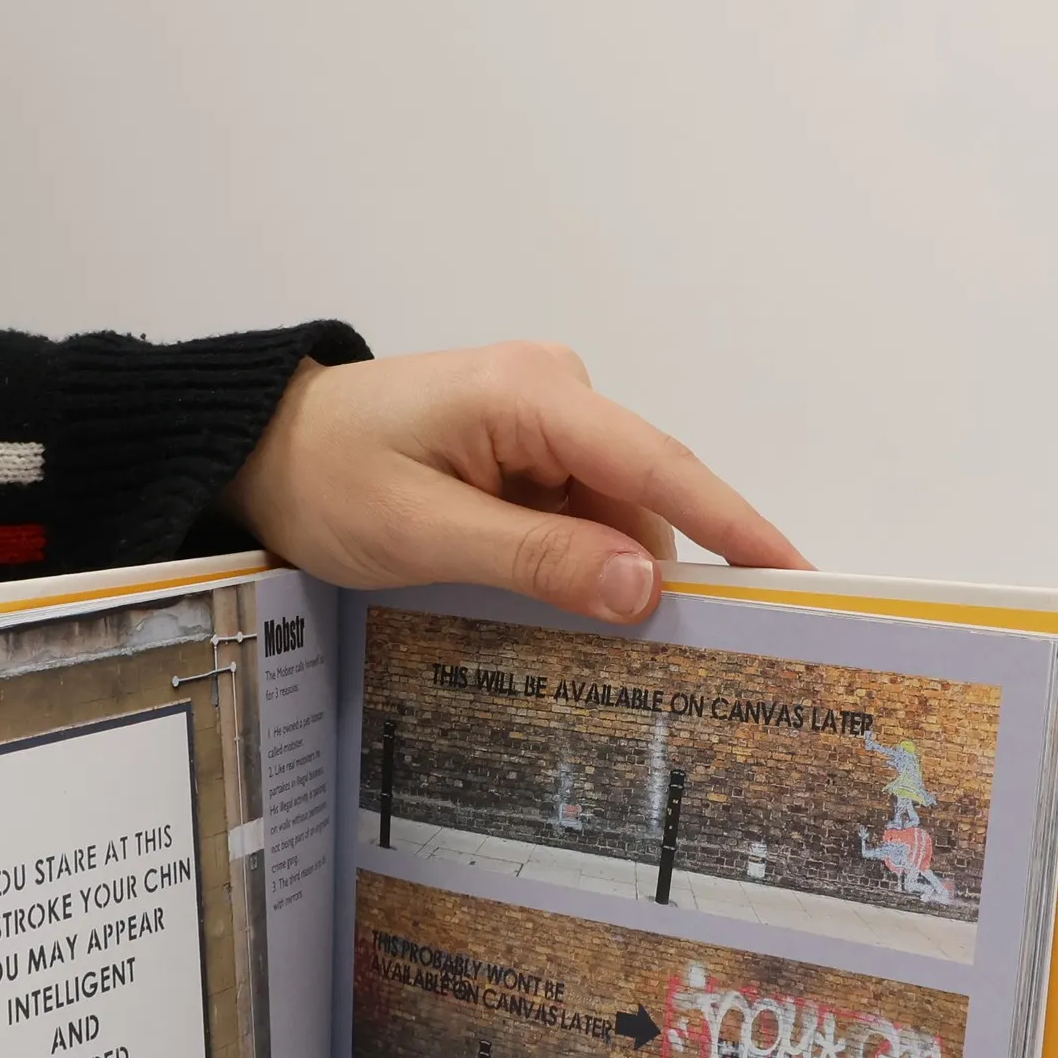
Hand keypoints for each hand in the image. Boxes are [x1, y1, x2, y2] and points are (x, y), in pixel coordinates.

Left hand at [223, 342, 806, 619]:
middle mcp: (552, 391)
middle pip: (640, 497)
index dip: (733, 524)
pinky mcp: (523, 447)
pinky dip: (573, 562)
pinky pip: (575, 513)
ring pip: (610, 514)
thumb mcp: (422, 531)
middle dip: (658, 575)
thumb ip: (534, 557)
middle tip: (690, 666)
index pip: (656, 464)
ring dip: (603, 575)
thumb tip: (645, 588)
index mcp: (531, 393)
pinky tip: (557, 611)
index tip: (799, 576)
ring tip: (596, 654)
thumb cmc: (323, 478)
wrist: (258, 447)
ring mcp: (539, 418)